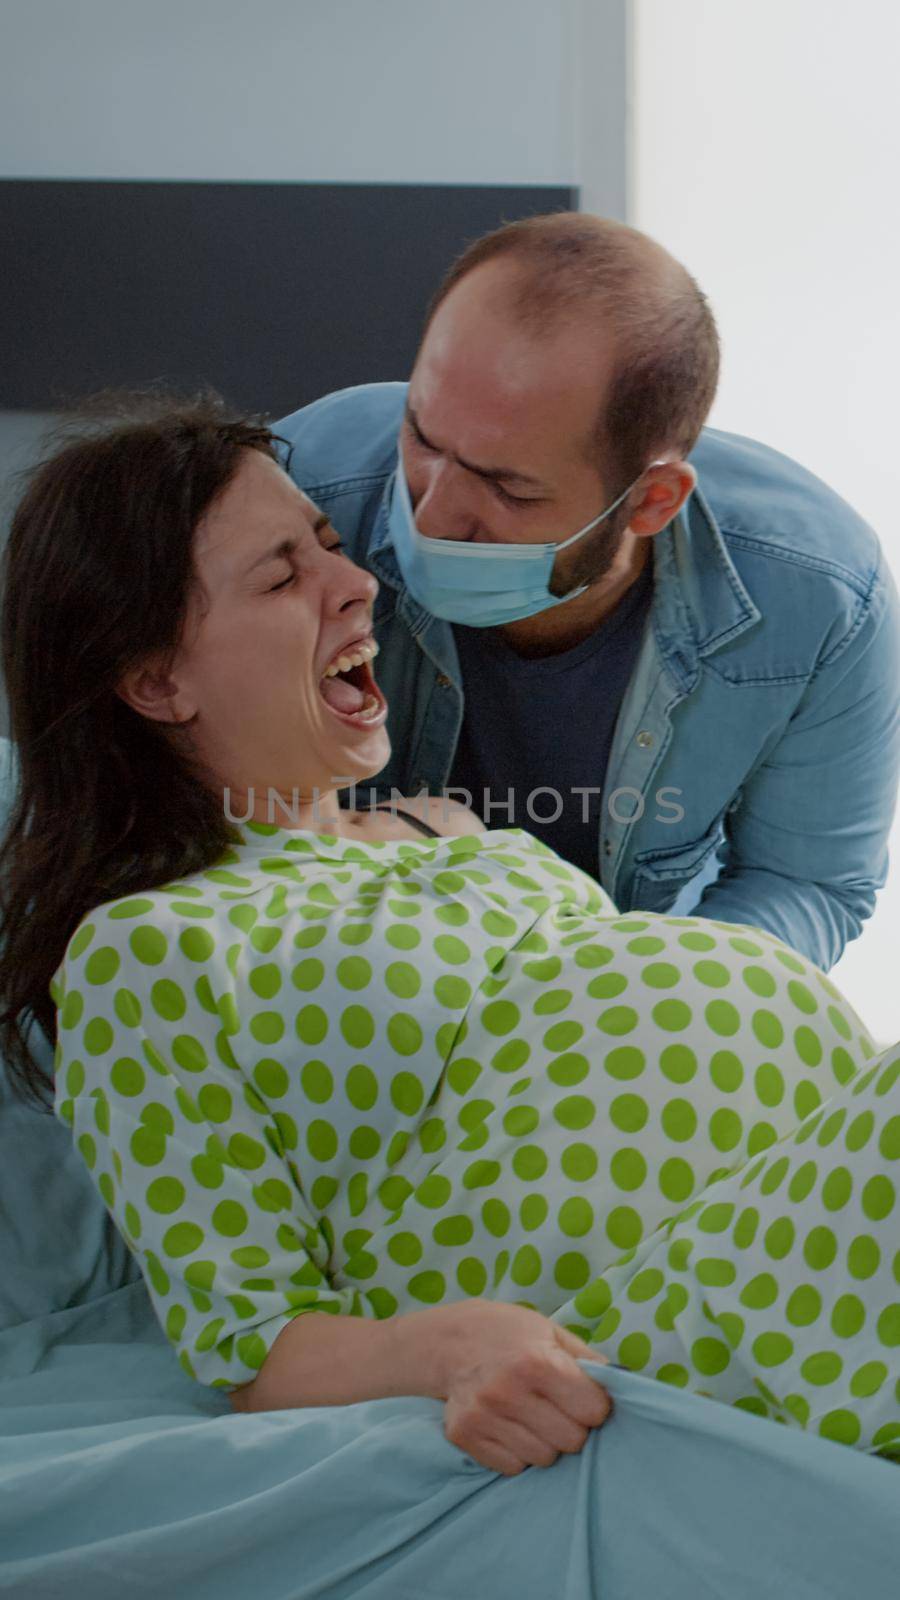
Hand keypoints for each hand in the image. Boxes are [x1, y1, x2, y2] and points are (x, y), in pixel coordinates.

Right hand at [436, 1299, 611, 1475]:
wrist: (449, 1341)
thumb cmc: (510, 1334)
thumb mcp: (553, 1332)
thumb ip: (590, 1361)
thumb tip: (626, 1387)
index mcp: (537, 1362)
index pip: (594, 1412)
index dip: (594, 1404)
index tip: (581, 1395)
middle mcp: (508, 1391)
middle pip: (572, 1441)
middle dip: (571, 1426)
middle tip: (555, 1406)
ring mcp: (484, 1416)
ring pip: (543, 1458)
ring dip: (544, 1441)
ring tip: (530, 1414)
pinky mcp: (465, 1436)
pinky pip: (513, 1467)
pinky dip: (517, 1452)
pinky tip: (508, 1425)